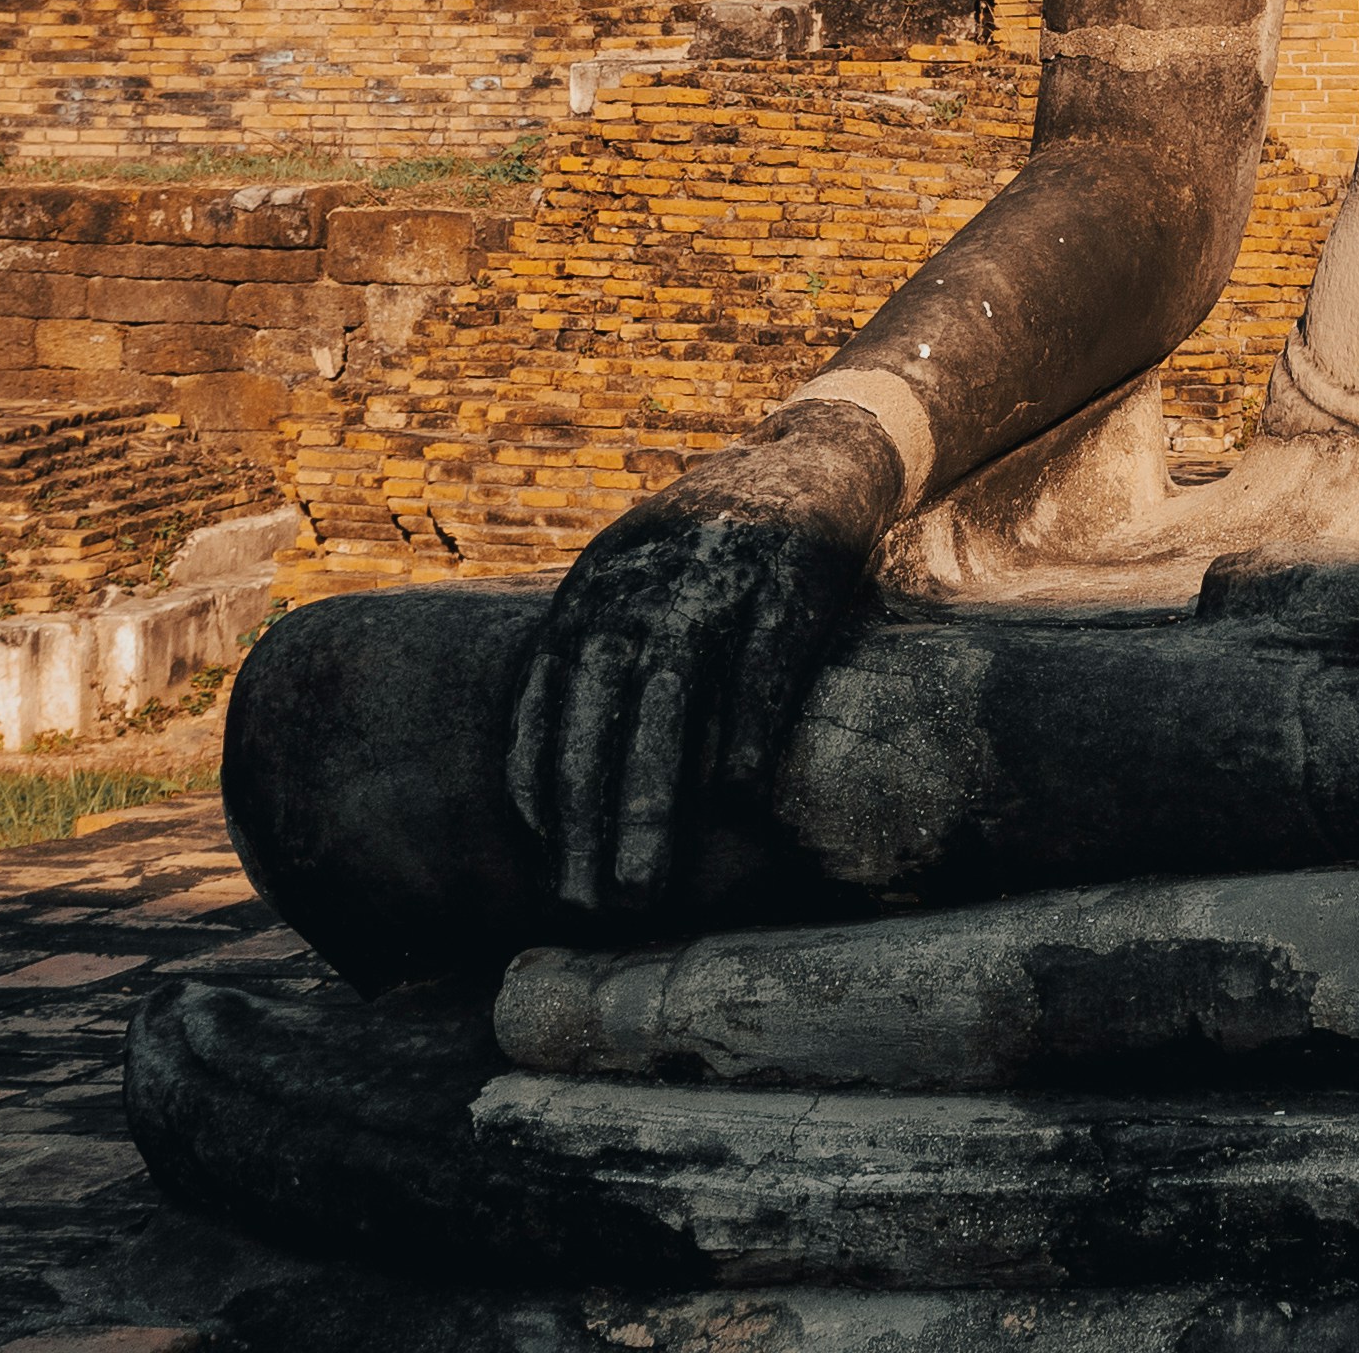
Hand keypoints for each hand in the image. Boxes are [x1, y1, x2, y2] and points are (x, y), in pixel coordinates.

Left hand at [503, 400, 901, 916]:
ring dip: (652, 798)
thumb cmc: (716, 545)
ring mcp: (722, 575)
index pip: (548, 688)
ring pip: (673, 700)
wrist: (818, 455)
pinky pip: (763, 669)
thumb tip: (545, 767)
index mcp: (600, 581)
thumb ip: (593, 645)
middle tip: (583, 904)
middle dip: (588, 810)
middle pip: (603, 706)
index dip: (540, 773)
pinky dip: (746, 733)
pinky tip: (735, 802)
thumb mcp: (639, 572)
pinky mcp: (793, 579)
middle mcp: (649, 578)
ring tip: (644, 885)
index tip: (540, 851)